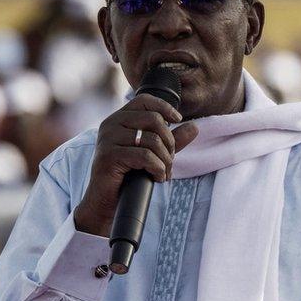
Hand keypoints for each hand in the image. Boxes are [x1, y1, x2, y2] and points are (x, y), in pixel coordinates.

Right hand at [73, 94, 198, 236]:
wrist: (105, 200)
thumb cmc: (128, 175)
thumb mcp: (153, 154)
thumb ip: (172, 140)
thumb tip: (194, 127)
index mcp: (118, 119)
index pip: (144, 100)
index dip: (164, 107)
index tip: (178, 120)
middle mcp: (110, 125)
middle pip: (153, 119)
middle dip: (170, 142)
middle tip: (170, 160)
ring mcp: (107, 140)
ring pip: (152, 140)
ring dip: (165, 160)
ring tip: (164, 172)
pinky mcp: (109, 157)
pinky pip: (145, 156)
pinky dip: (158, 169)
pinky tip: (157, 178)